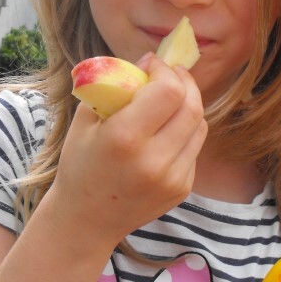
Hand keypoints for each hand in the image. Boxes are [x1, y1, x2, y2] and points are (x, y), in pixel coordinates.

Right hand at [49, 56, 207, 247]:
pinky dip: (184, 131)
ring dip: (188, 104)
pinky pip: (194, 147)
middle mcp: (153, 160)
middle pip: (191, 106)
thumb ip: (115, 87)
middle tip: (171, 74)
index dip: (165, 70)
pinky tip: (164, 132)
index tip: (153, 64)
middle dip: (184, 82)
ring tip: (169, 99)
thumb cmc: (81, 163)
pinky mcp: (182, 188)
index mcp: (124, 139)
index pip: (168, 91)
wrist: (86, 220)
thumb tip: (148, 61)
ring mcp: (172, 178)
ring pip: (199, 125)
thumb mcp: (85, 121)